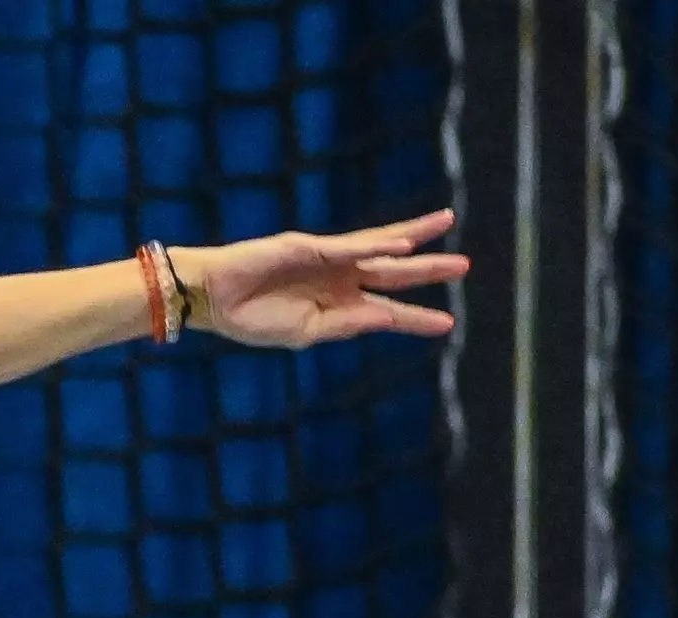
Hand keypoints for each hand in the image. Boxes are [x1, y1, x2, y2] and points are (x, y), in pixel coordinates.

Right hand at [172, 209, 468, 350]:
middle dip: (428, 268)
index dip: (415, 318)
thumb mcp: (304, 333)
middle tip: (464, 265)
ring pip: (380, 245)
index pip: (386, 310)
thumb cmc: (252, 320)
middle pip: (392, 271)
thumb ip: (345, 325)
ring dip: (413, 237)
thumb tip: (386, 316)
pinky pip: (351, 246)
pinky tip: (403, 244)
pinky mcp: (310, 247)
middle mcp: (339, 279)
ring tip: (445, 224)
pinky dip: (378, 245)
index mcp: (337, 306)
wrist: (214, 300)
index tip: (447, 324)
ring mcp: (327, 259)